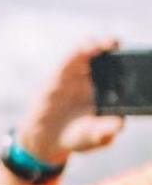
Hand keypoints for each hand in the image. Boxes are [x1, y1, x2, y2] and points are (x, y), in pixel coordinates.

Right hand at [18, 40, 128, 169]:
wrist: (47, 140)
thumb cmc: (77, 138)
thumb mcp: (95, 137)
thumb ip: (106, 131)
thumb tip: (119, 124)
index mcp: (108, 93)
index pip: (121, 72)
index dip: (129, 63)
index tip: (138, 60)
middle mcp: (93, 81)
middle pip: (105, 56)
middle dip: (112, 46)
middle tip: (118, 44)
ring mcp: (75, 77)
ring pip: (86, 53)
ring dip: (96, 45)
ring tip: (107, 44)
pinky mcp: (58, 77)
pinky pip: (68, 61)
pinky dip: (77, 53)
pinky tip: (87, 49)